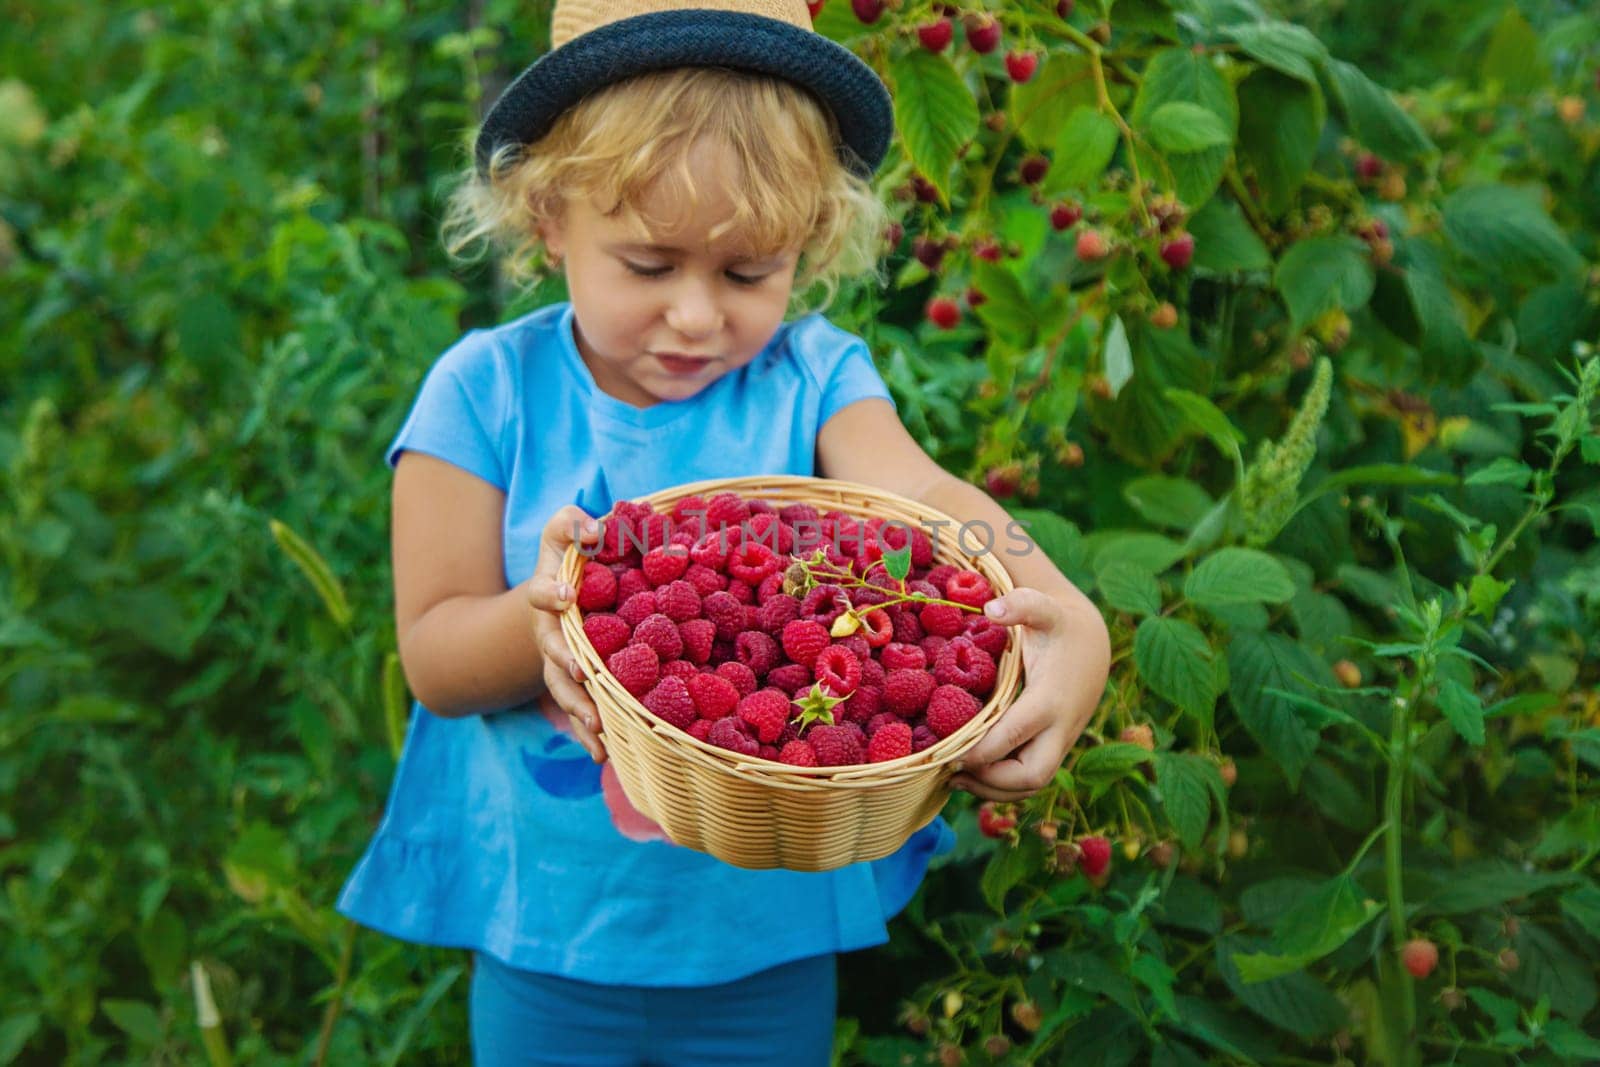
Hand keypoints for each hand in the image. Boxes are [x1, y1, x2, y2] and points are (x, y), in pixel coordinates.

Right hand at [526, 505, 606, 761]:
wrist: (555, 604)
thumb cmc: (567, 563)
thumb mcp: (562, 536)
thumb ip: (570, 525)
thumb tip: (595, 530)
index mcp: (549, 597)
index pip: (542, 593)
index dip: (551, 592)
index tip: (566, 593)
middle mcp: (550, 637)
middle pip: (552, 655)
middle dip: (566, 665)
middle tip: (583, 672)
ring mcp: (560, 668)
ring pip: (564, 692)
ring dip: (579, 709)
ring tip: (598, 727)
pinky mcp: (577, 690)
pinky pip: (580, 716)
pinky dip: (589, 737)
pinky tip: (605, 757)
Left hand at [950, 588, 1109, 800]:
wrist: (1093, 643)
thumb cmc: (1059, 625)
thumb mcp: (1044, 608)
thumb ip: (1021, 605)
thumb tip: (991, 610)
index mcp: (1050, 698)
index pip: (1013, 737)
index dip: (980, 752)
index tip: (946, 751)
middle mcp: (1060, 728)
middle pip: (1030, 776)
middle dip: (990, 783)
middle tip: (949, 771)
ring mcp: (1059, 742)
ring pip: (1032, 786)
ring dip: (993, 791)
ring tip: (952, 779)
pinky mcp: (1054, 748)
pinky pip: (1031, 780)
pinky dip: (1002, 787)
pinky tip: (970, 777)